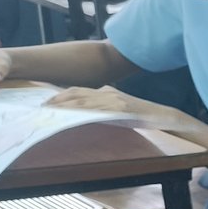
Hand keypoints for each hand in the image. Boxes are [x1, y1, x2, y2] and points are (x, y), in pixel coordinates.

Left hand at [44, 86, 195, 131]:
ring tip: (51, 110)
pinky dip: (83, 111)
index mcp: (108, 92)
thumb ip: (106, 107)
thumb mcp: (121, 110)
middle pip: (77, 93)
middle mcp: (109, 92)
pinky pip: (97, 109)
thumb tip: (89, 110)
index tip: (47, 102)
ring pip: (84, 100)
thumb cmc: (144, 116)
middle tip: (42, 106)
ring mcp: (115, 99)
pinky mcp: (121, 107)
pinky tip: (73, 115)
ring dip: (65, 105)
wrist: (165, 117)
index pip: (79, 91)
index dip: (61, 96)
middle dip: (58, 99)